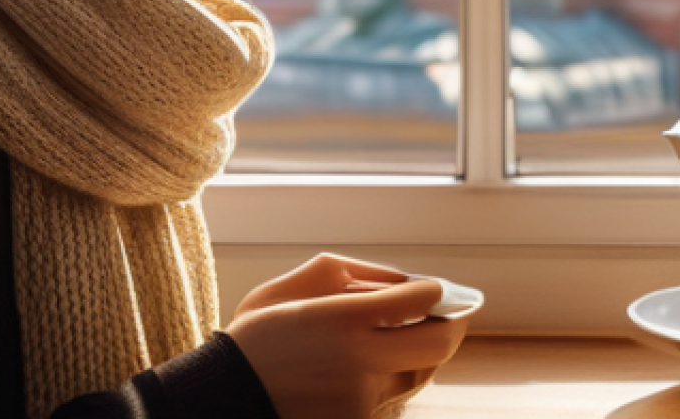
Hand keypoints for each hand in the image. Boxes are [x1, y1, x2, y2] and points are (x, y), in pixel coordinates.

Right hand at [226, 254, 475, 418]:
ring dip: (421, 354)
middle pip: (438, 345)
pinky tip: (370, 369)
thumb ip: (352, 277)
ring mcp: (362, 402)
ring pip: (418, 376)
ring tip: (413, 336)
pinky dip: (390, 381)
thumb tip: (402, 282)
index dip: (438, 292)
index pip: (419, 301)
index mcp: (345, 318)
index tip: (438, 288)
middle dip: (454, 325)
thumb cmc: (256, 337)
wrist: (224, 401)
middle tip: (456, 313)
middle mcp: (361, 362)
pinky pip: (391, 401)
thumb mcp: (293, 287)